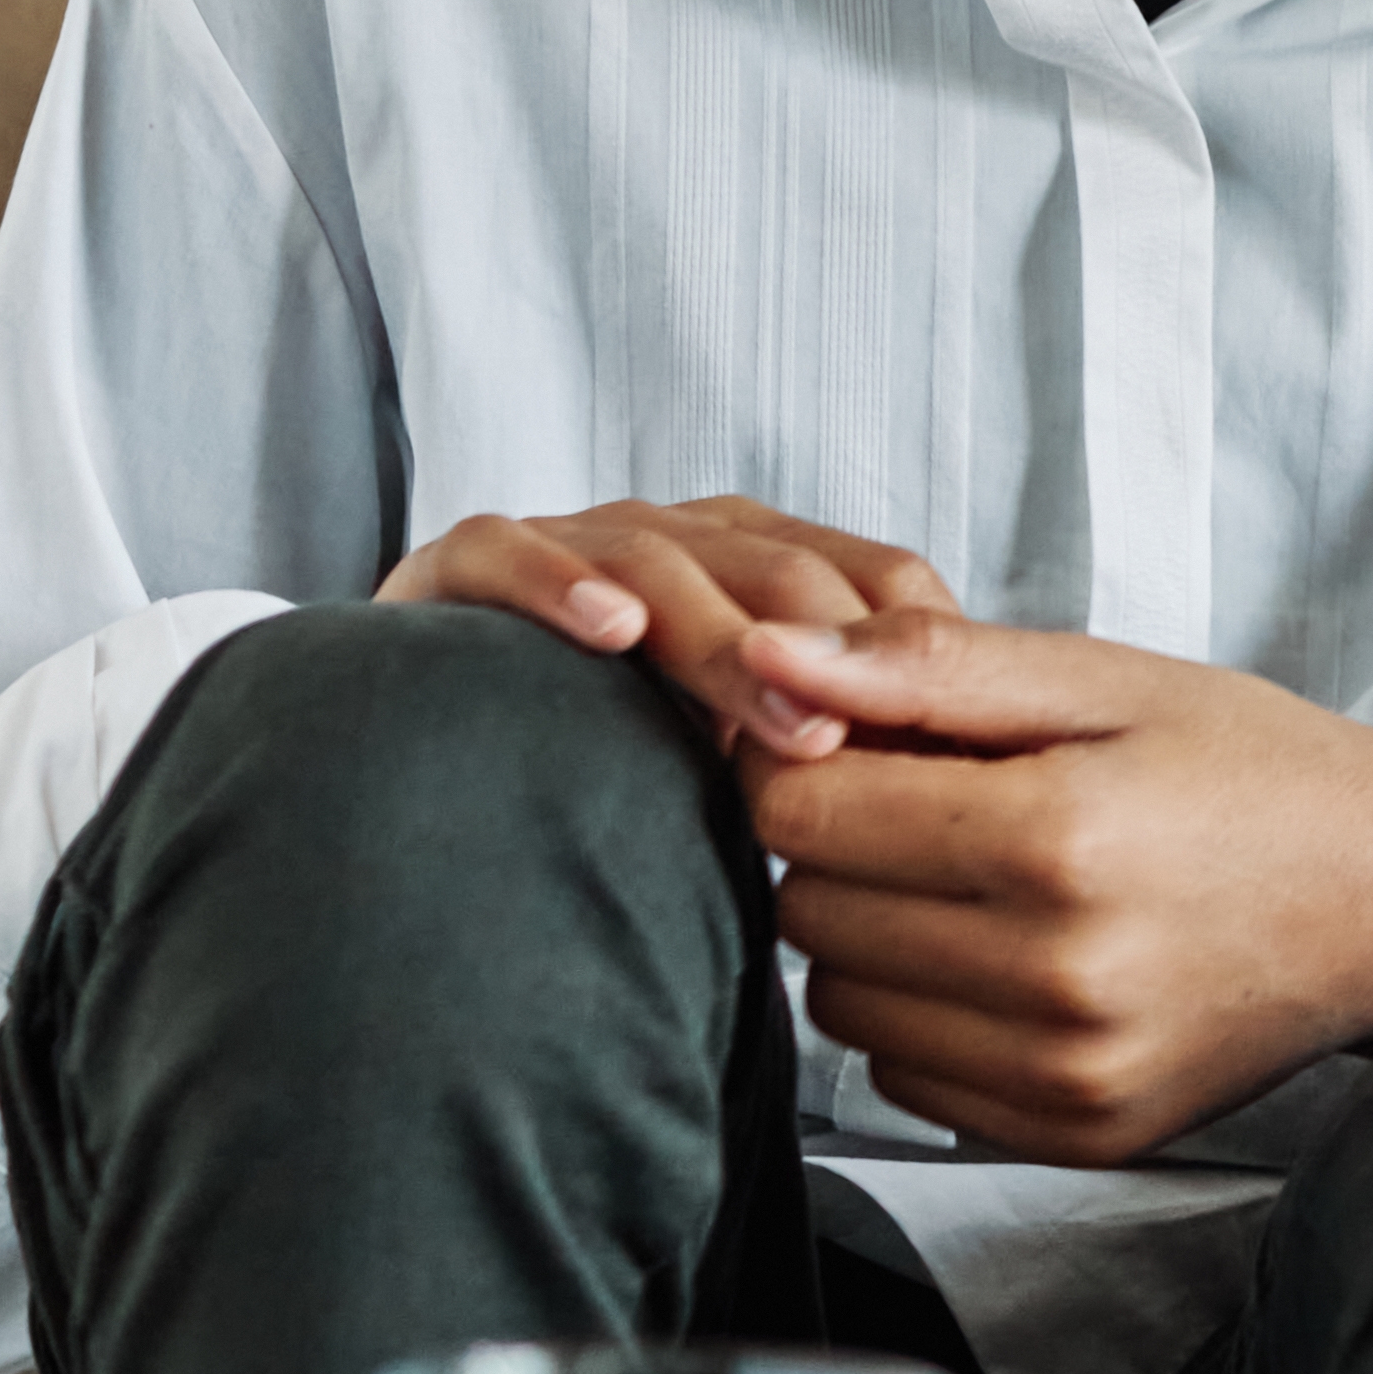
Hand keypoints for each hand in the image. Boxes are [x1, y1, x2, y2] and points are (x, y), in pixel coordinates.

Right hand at [380, 493, 956, 762]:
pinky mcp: (458, 565)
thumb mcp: (743, 771)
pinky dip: (560, 582)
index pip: (869, 578)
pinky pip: (507, 549)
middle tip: (855, 746)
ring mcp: (571, 543)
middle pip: (777, 572)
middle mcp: (677, 540)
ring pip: (663, 560)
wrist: (423, 768)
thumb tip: (949, 833)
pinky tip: (610, 629)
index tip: (939, 743)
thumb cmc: (613, 773)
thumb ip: (827, 769)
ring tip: (778, 723)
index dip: (909, 651)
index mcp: (761, 568)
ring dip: (724, 640)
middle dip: (827, 653)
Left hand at [739, 611, 1372, 1165]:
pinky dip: (928, 1016)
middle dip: (842, 846)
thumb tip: (765, 658)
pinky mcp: (1074, 1133)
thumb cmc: (1262, 771)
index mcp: (1060, 833)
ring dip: (877, 937)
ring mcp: (1066, 1070)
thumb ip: (931, 667)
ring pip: (842, 1004)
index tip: (869, 735)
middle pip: (807, 910)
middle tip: (941, 802)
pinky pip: (906, 1080)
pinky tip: (1013, 959)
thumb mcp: (1112, 679)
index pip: (798, 811)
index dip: (808, 757)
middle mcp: (1057, 971)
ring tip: (983, 880)